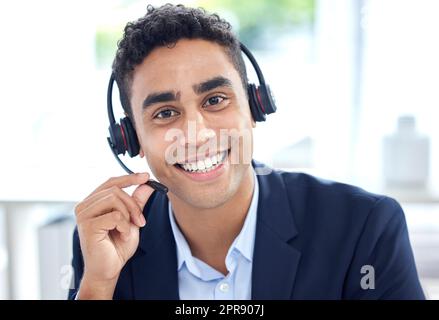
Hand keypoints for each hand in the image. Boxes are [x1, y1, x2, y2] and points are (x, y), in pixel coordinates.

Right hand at [74, 173, 153, 298]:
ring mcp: (84, 215)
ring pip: (115, 199)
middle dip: (133, 204)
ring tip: (130, 230)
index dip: (129, 178)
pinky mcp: (88, 226)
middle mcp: (85, 206)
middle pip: (115, 190)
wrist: (109, 269)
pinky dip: (125, 226)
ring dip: (129, 215)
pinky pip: (115, 216)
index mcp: (93, 202)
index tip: (146, 177)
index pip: (111, 183)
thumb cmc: (116, 247)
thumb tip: (146, 184)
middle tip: (141, 221)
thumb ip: (137, 202)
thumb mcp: (132, 220)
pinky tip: (123, 236)